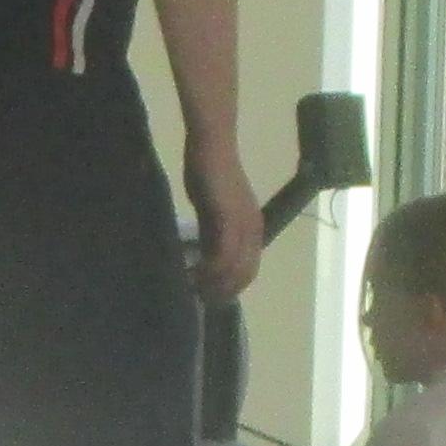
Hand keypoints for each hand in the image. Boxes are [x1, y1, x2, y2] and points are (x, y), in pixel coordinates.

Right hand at [184, 132, 264, 303]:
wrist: (211, 146)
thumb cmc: (208, 172)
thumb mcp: (211, 210)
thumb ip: (211, 233)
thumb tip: (205, 256)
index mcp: (253, 228)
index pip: (249, 269)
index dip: (231, 287)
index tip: (210, 296)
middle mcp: (254, 230)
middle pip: (245, 275)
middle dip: (223, 291)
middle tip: (199, 299)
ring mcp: (244, 226)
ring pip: (235, 270)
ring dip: (214, 284)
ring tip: (193, 290)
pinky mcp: (230, 221)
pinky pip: (223, 257)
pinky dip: (208, 271)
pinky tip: (191, 274)